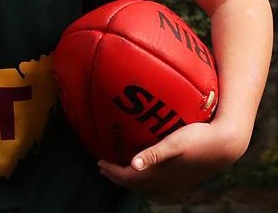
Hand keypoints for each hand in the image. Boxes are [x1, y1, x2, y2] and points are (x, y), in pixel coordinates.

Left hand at [97, 121, 245, 194]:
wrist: (226, 145)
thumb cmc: (198, 138)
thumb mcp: (174, 143)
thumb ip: (153, 154)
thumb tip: (132, 165)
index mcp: (160, 173)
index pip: (128, 178)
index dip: (111, 171)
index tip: (99, 161)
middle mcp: (166, 181)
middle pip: (135, 184)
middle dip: (117, 176)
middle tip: (103, 166)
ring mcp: (176, 182)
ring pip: (146, 187)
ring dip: (130, 180)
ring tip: (119, 170)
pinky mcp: (184, 179)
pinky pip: (158, 186)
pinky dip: (145, 181)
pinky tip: (146, 172)